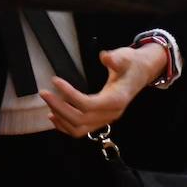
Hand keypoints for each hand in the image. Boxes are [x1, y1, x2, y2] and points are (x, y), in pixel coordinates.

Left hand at [39, 43, 166, 137]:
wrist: (141, 72)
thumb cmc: (132, 64)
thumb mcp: (126, 57)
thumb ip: (115, 58)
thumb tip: (105, 57)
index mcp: (116, 100)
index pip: (88, 104)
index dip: (69, 95)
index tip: (56, 81)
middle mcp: (111, 113)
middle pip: (80, 119)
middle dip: (59, 107)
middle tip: (45, 93)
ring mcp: (106, 119)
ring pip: (79, 128)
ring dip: (61, 118)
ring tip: (49, 104)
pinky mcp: (101, 119)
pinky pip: (81, 129)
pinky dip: (66, 126)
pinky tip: (55, 116)